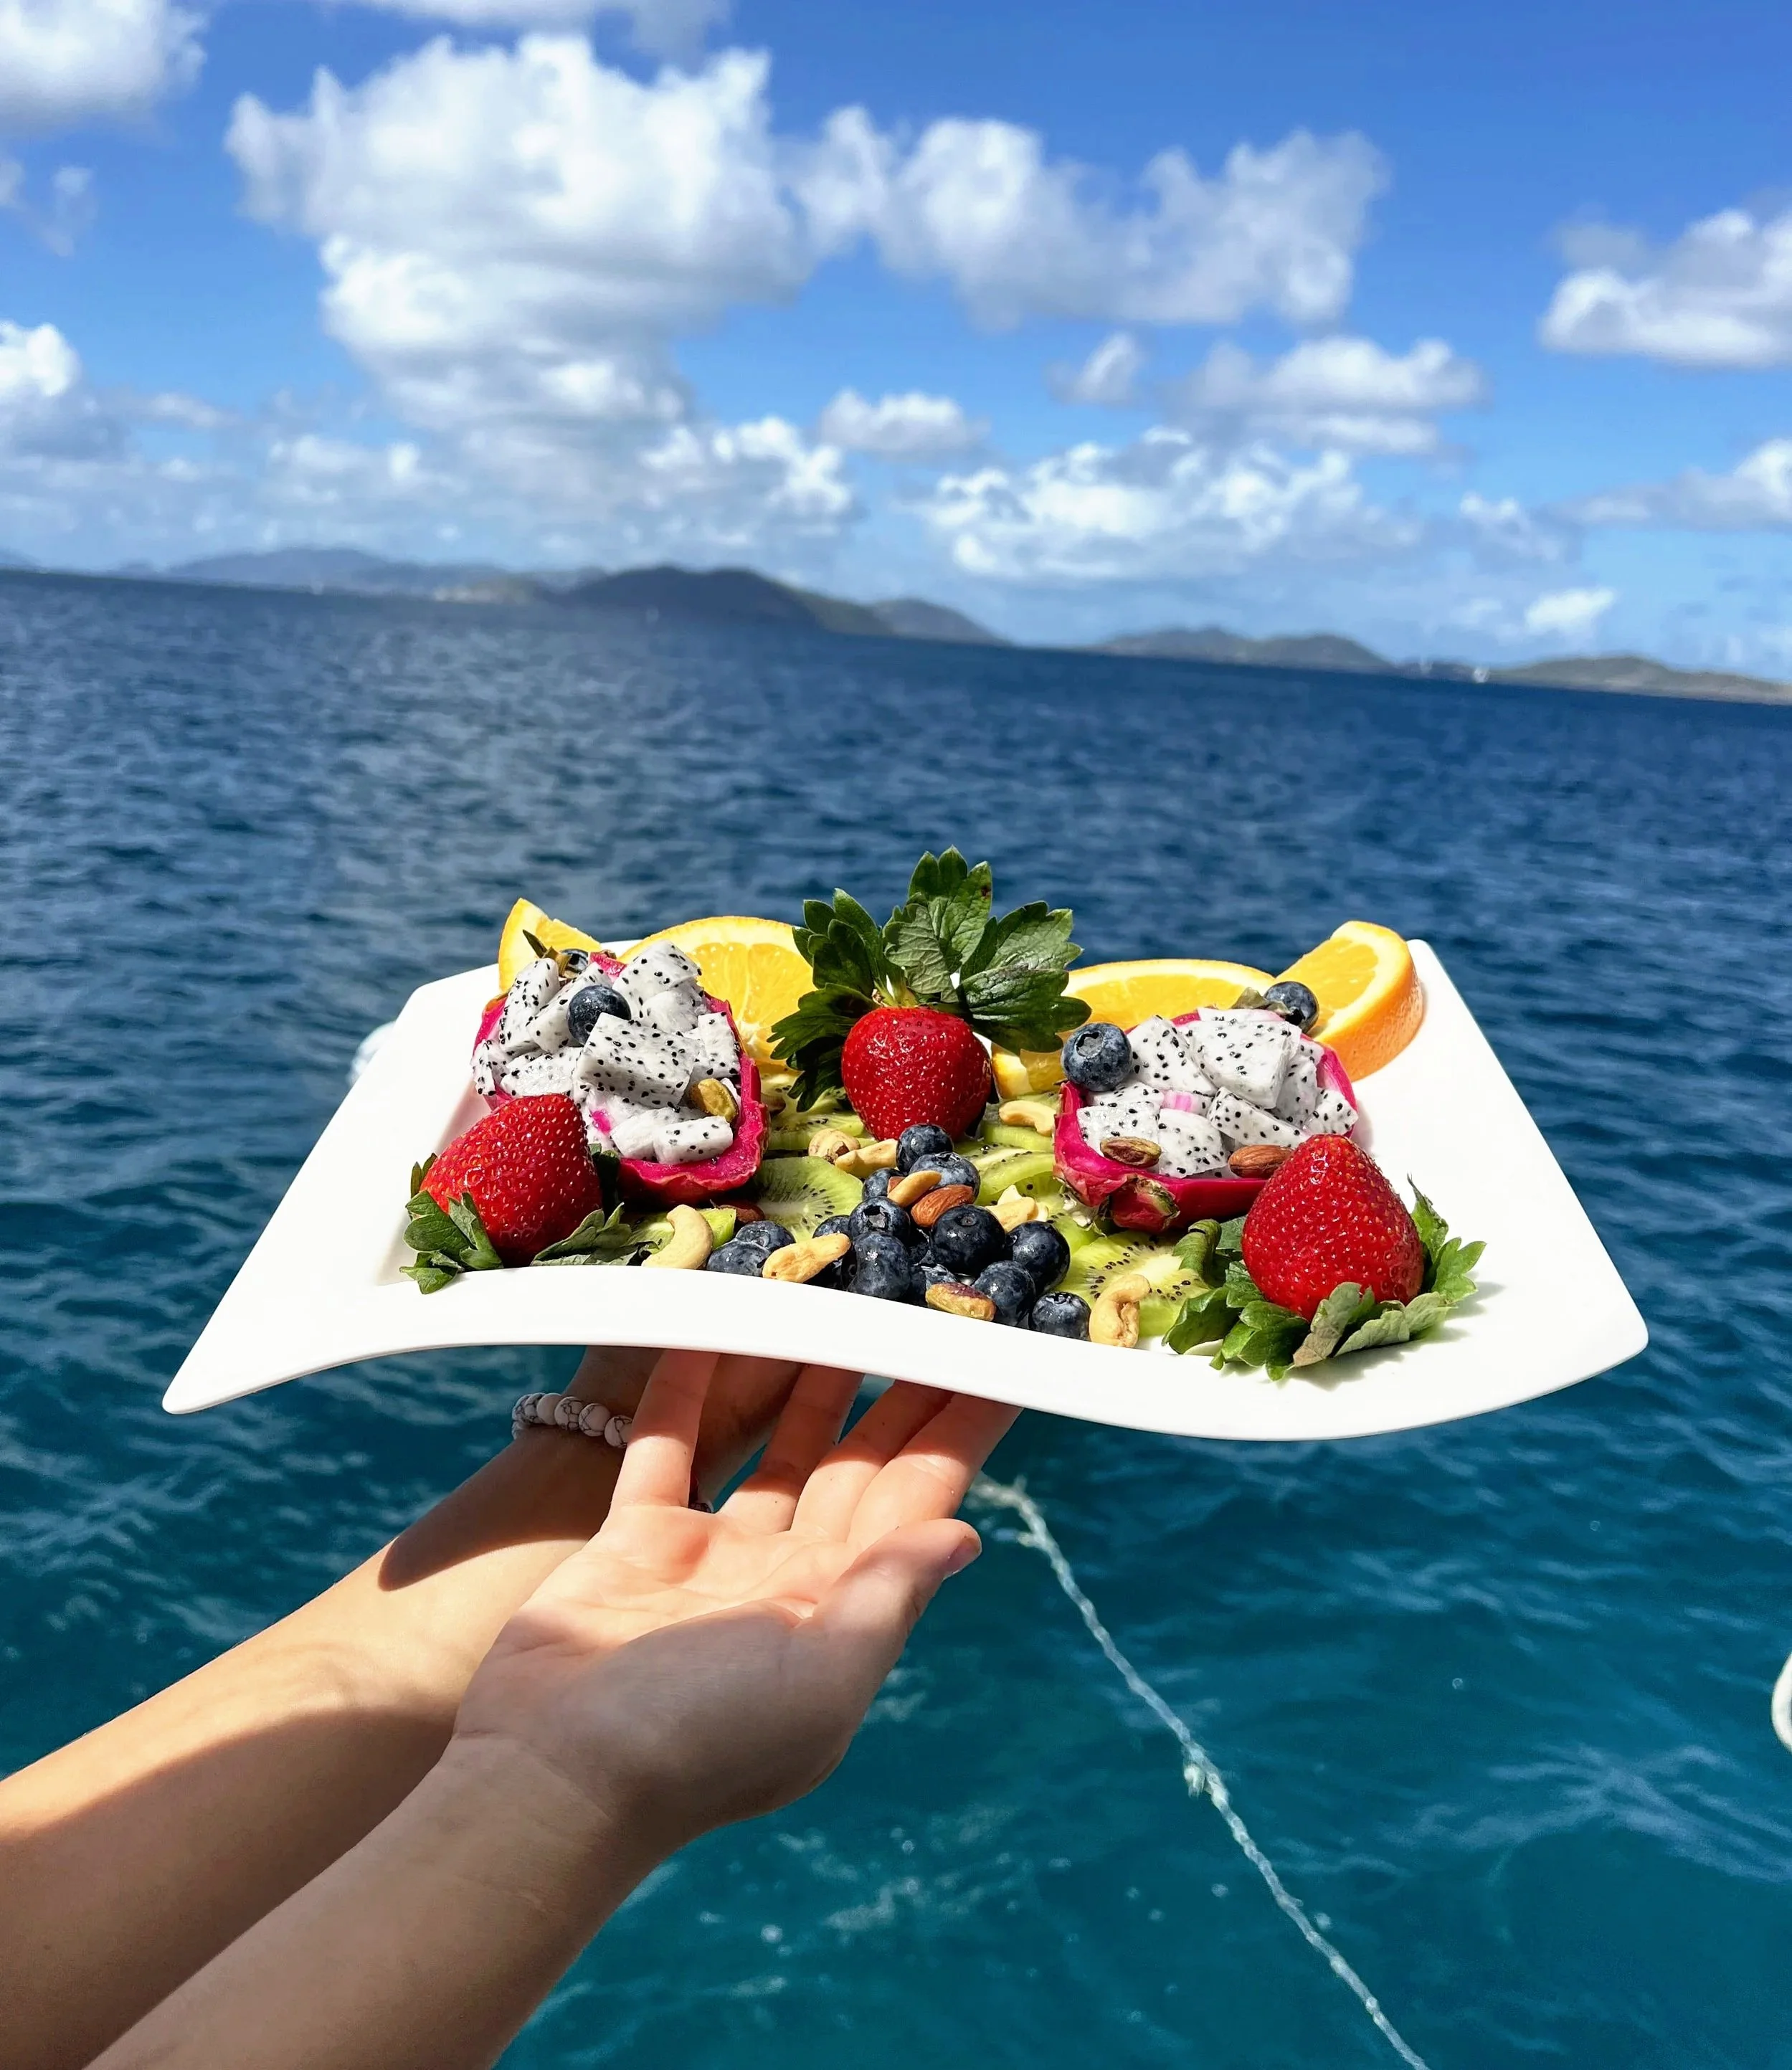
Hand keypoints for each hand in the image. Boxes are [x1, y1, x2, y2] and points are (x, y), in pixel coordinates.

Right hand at [454, 1352, 1016, 1856]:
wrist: (551, 1783)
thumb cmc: (699, 1743)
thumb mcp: (818, 1679)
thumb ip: (888, 1596)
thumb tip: (966, 1536)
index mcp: (843, 1613)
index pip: (919, 1500)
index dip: (961, 1432)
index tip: (1001, 1363)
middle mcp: (786, 1583)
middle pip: (855, 1465)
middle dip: (893, 1392)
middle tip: (925, 1309)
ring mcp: (709, 1562)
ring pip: (772, 1451)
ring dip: (803, 1383)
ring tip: (833, 1306)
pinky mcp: (634, 1544)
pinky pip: (670, 1448)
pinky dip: (688, 1392)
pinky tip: (709, 1332)